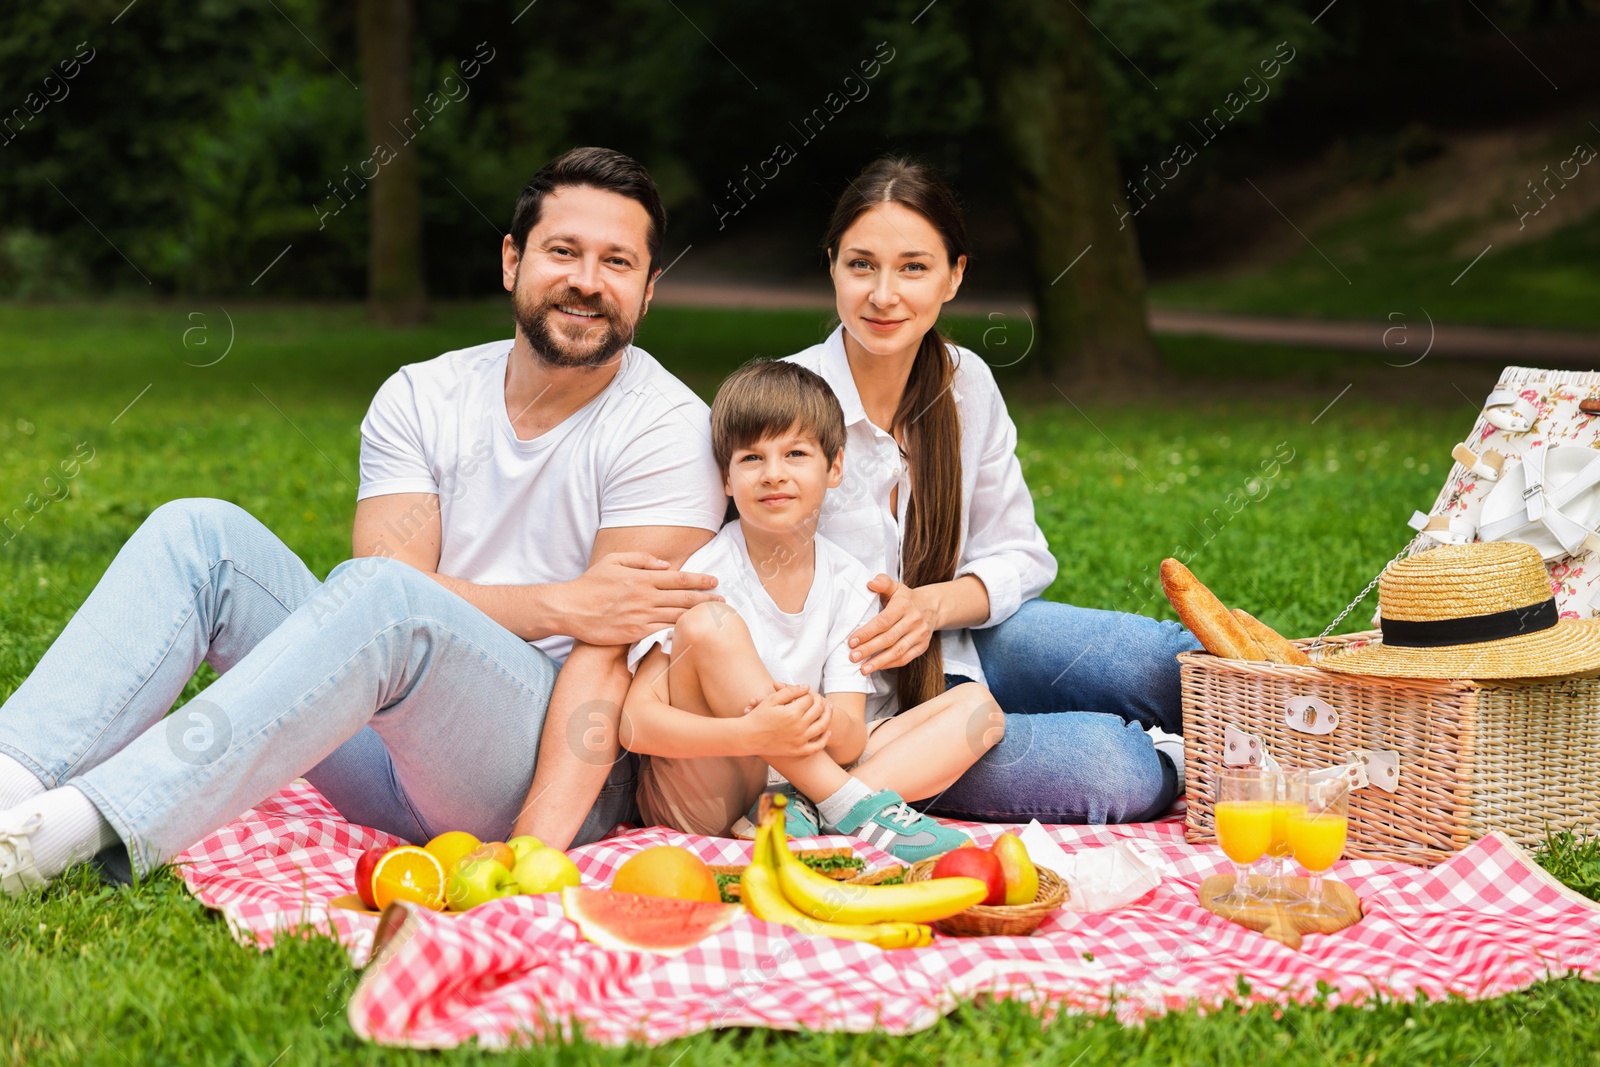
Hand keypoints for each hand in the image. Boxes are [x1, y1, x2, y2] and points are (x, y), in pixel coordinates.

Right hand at [555, 552, 720, 645]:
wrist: (570, 608)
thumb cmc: (591, 583)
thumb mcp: (614, 560)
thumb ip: (641, 559)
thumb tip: (665, 565)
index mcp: (643, 578)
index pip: (680, 578)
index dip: (700, 580)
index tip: (715, 581)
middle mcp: (646, 597)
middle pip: (684, 599)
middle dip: (707, 600)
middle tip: (723, 602)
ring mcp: (641, 617)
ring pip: (677, 617)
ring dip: (697, 617)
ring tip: (712, 618)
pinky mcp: (634, 633)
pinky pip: (662, 632)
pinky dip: (677, 631)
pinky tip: (690, 632)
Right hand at [743, 682, 831, 757]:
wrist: (748, 738)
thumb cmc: (758, 716)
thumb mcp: (772, 699)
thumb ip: (790, 690)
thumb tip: (807, 687)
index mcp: (792, 712)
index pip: (810, 699)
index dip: (809, 694)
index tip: (807, 693)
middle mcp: (798, 727)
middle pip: (818, 710)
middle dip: (820, 702)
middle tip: (821, 698)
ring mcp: (799, 740)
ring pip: (822, 726)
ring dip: (828, 716)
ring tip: (829, 709)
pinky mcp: (798, 751)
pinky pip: (817, 746)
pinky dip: (824, 739)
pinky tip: (827, 731)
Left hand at [848, 574, 933, 673]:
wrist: (932, 607)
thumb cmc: (905, 598)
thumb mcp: (895, 587)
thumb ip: (882, 583)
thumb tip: (870, 584)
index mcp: (904, 605)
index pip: (883, 621)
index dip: (867, 632)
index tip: (852, 641)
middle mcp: (914, 620)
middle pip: (888, 638)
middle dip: (869, 649)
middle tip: (853, 657)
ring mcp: (919, 635)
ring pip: (897, 651)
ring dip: (879, 662)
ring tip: (863, 669)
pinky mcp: (922, 647)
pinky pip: (905, 659)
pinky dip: (889, 664)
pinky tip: (876, 667)